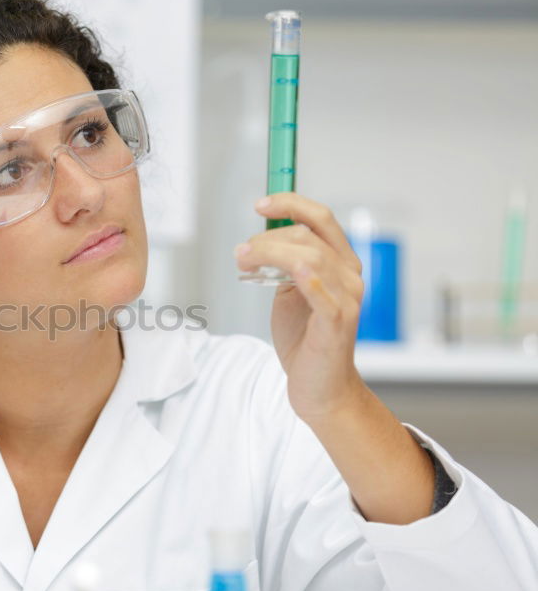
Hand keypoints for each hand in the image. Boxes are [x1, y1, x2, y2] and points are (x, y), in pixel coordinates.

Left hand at [234, 192, 365, 422]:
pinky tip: (291, 273)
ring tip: (244, 261)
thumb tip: (259, 241)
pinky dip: (309, 279)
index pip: (322, 219)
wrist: (319, 386)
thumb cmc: (304, 338)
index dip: (292, 204)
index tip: (261, 205)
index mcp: (340, 263)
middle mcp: (350, 276)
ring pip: (311, 258)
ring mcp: (347, 300)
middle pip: (309, 237)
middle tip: (241, 253)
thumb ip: (283, 265)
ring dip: (271, 254)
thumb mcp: (289, 292)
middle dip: (268, 238)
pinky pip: (326, 295)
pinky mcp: (338, 324)